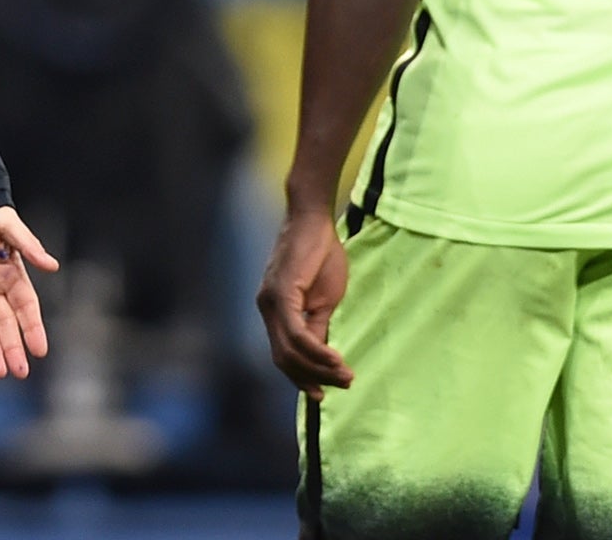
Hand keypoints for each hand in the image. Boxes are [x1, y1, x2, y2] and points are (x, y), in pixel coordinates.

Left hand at [257, 207, 353, 398]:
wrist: (314, 219)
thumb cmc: (320, 255)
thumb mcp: (323, 299)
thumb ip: (317, 326)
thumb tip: (322, 357)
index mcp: (273, 311)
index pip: (283, 355)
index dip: (302, 377)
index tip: (323, 392)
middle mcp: (265, 308)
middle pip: (284, 359)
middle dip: (313, 378)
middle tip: (342, 385)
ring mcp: (270, 301)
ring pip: (290, 351)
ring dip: (319, 369)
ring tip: (345, 375)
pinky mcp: (281, 293)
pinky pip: (296, 333)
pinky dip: (315, 351)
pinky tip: (335, 359)